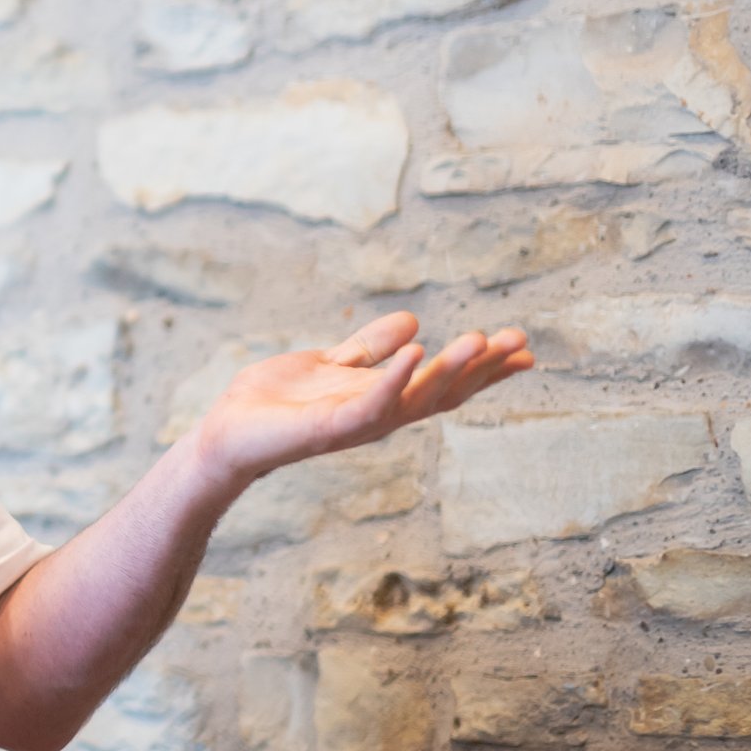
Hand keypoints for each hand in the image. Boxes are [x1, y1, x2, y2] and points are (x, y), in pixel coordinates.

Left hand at [189, 312, 531, 486]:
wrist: (227, 430)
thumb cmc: (276, 401)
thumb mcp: (331, 362)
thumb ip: (369, 346)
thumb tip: (414, 320)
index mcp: (381, 398)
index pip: (443, 383)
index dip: (483, 369)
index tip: (523, 348)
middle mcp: (377, 414)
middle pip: (442, 393)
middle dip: (482, 369)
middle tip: (521, 341)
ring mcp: (356, 422)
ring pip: (416, 398)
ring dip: (451, 369)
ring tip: (482, 339)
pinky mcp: (329, 426)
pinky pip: (370, 402)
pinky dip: (395, 377)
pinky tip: (419, 349)